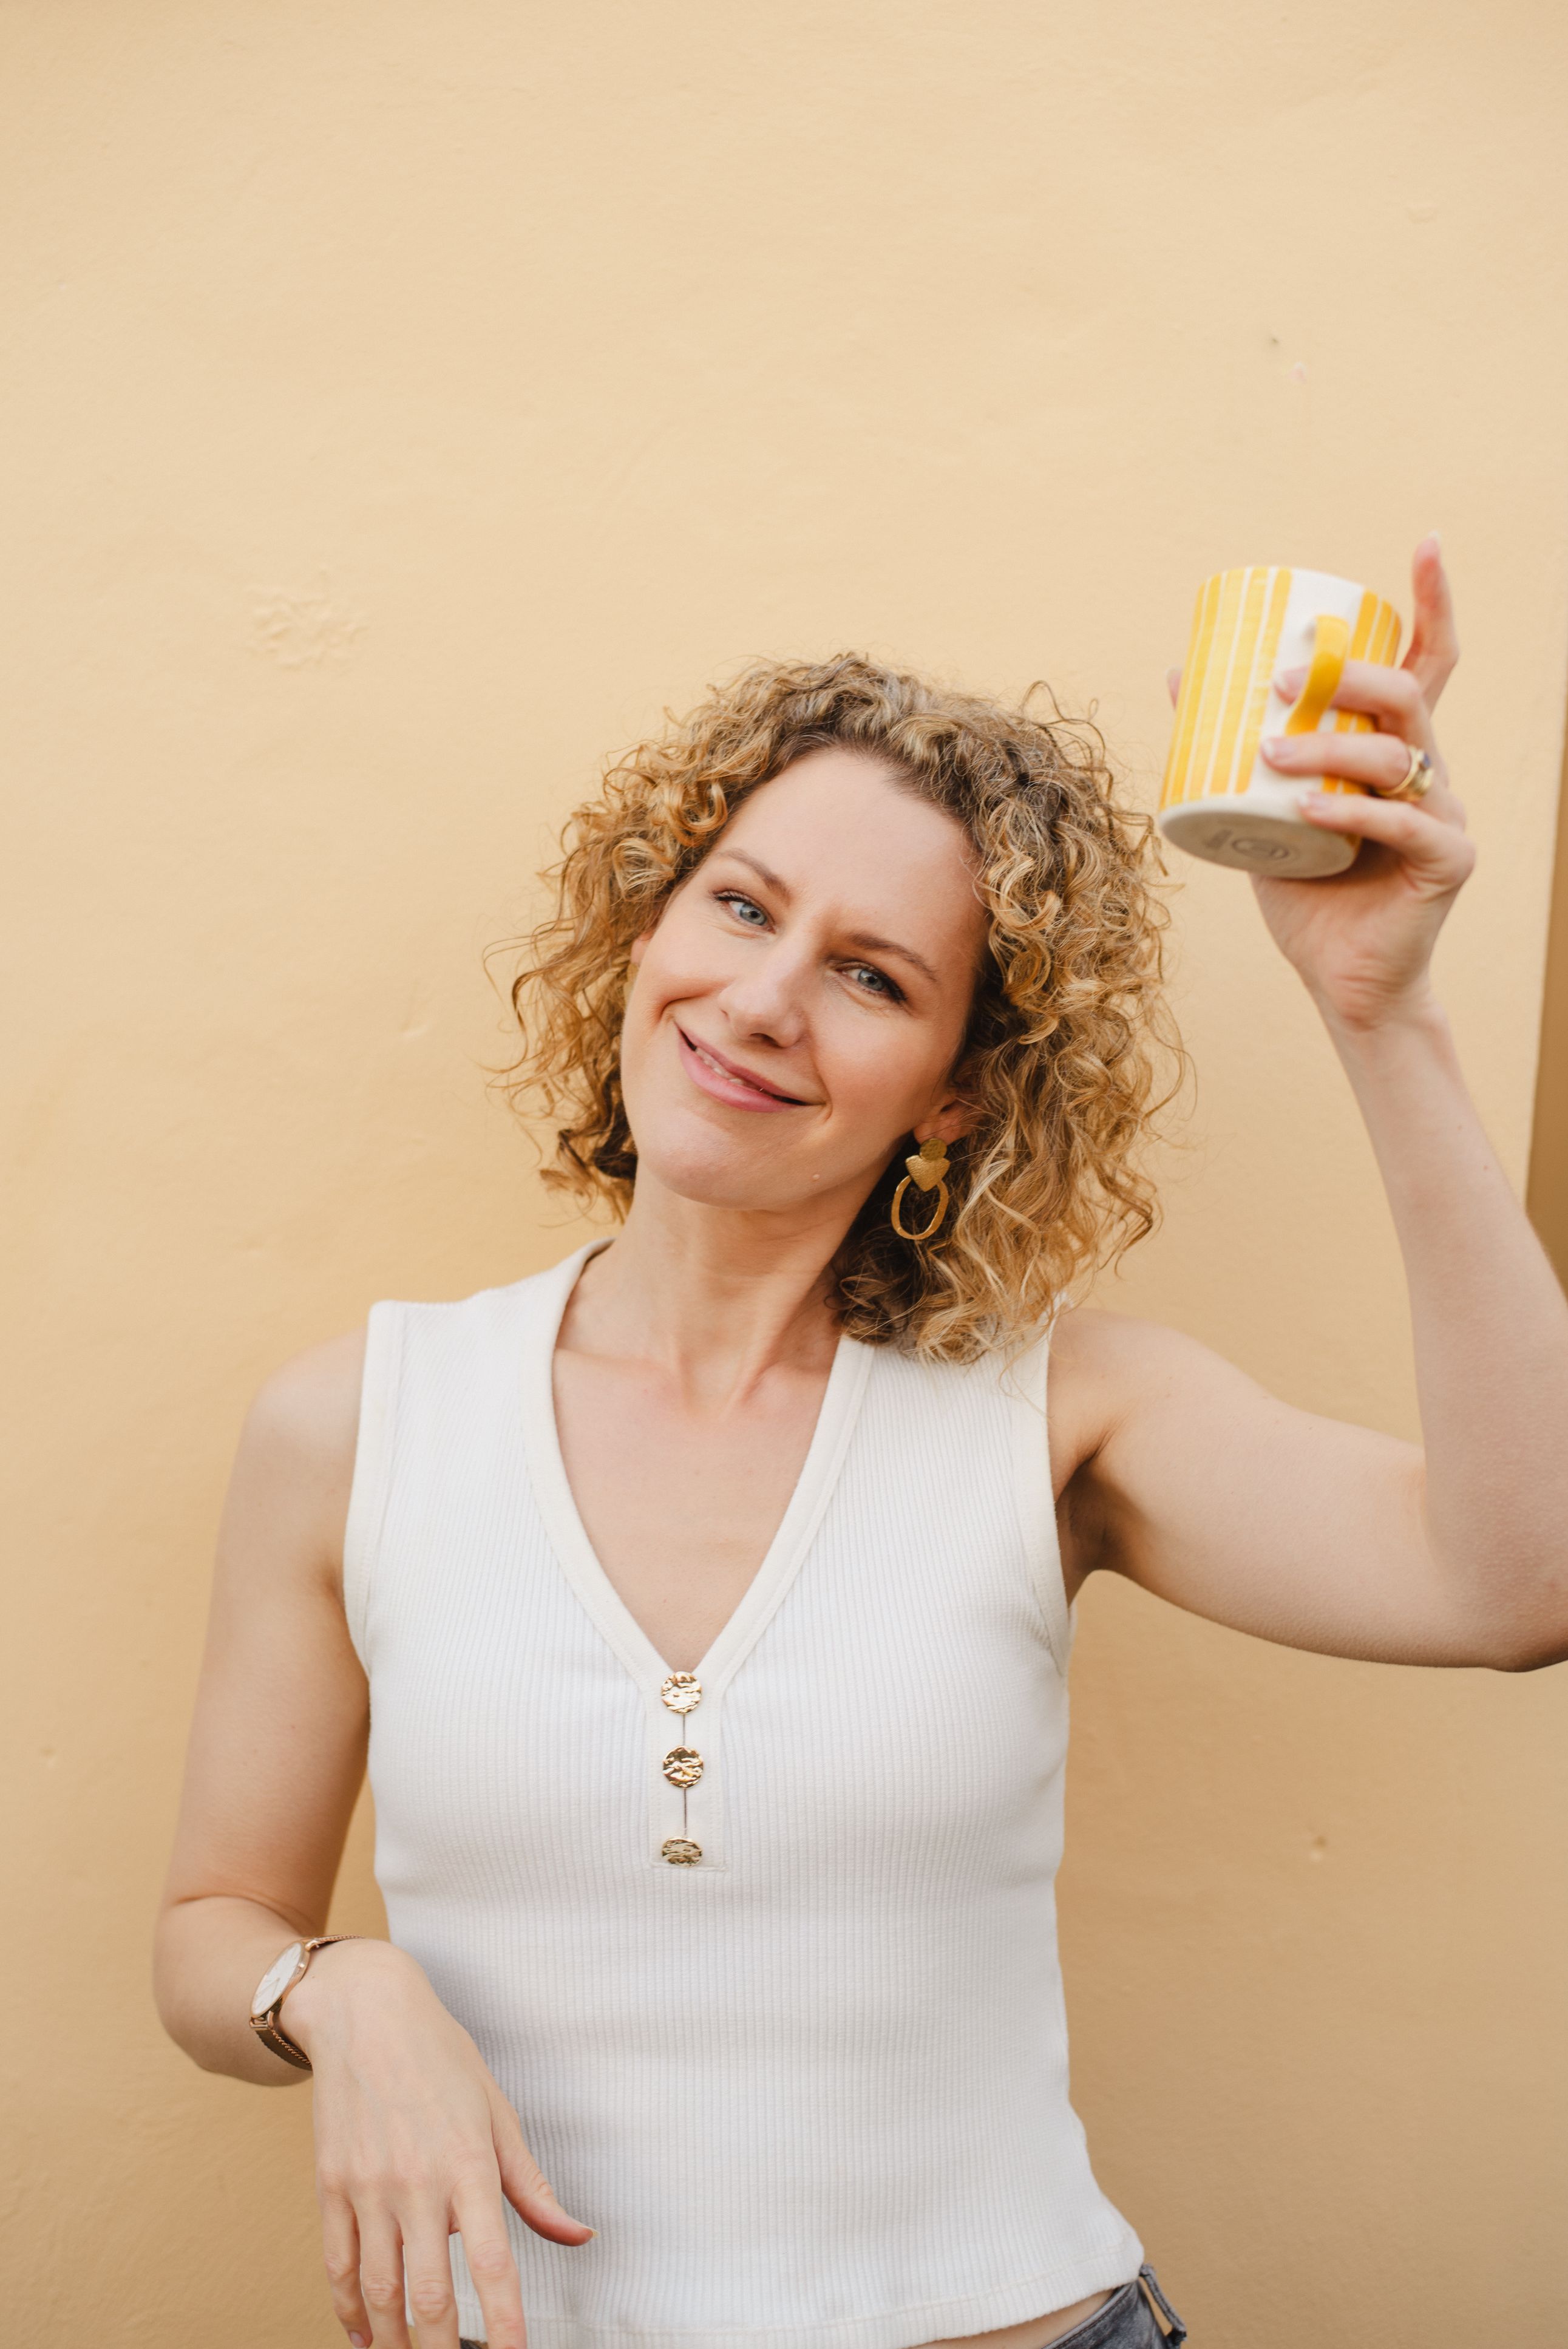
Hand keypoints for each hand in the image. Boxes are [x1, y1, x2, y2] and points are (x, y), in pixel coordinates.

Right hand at [286, 1940, 592, 2348]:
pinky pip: (337, 2266)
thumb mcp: (498, 2112)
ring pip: (379, 2292)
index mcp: (469, 2163)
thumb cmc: (439, 2056)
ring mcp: (368, 2187)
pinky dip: (349, 2311)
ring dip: (396, 2342)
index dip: (505, 2327)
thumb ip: (532, 2187)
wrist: (364, 2013)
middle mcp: (417, 2182)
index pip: (494, 2265)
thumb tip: (577, 2235)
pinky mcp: (330, 2186)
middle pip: (429, 2296)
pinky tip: (365, 2336)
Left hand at [1251, 535, 1472, 1030]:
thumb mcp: (1259, 808)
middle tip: (1282, 679)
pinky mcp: (1447, 859)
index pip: (1426, 659)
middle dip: (1347, 675)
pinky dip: (1349, 813)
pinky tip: (1306, 811)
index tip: (1422, 544)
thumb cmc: (1307, 893)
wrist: (1342, 981)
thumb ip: (1232, 748)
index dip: (1430, 600)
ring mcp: (1443, 813)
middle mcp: (1429, 771)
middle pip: (1408, 693)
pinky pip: (1400, 822)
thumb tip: (1180, 673)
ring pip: (1396, 752)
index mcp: (1395, 749)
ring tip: (1269, 751)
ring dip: (1328, 744)